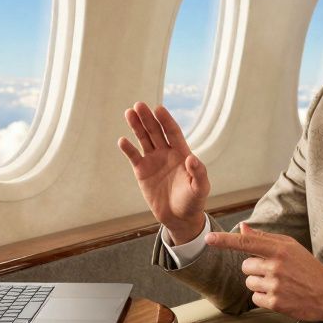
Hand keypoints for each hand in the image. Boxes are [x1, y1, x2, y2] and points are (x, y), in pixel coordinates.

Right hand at [118, 102, 208, 242]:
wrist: (179, 217)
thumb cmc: (193, 202)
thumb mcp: (200, 188)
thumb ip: (198, 173)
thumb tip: (192, 159)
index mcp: (182, 153)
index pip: (173, 132)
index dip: (166, 120)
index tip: (159, 109)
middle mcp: (167, 153)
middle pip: (156, 131)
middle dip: (148, 118)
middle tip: (139, 105)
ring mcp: (153, 161)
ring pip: (144, 139)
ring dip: (137, 126)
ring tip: (129, 113)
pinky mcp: (142, 172)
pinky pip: (134, 157)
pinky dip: (128, 149)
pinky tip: (122, 140)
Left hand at [206, 224, 322, 321]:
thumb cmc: (309, 268)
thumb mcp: (291, 247)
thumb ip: (265, 239)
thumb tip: (242, 228)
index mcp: (280, 249)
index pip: (247, 243)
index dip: (225, 241)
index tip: (209, 239)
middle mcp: (276, 266)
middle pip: (245, 266)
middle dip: (256, 269)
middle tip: (276, 272)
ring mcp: (276, 286)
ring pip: (249, 283)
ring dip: (259, 284)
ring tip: (279, 284)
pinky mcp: (276, 303)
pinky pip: (255, 298)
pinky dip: (264, 298)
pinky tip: (280, 295)